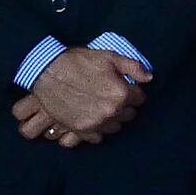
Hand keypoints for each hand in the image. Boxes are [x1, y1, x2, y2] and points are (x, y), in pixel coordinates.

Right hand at [29, 44, 147, 146]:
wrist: (46, 71)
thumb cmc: (78, 62)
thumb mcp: (109, 57)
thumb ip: (134, 67)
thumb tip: (149, 78)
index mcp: (121, 94)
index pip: (139, 98)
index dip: (132, 91)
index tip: (125, 87)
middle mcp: (111, 112)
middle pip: (129, 115)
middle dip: (124, 105)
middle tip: (112, 96)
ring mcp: (95, 123)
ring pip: (115, 127)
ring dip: (112, 119)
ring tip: (102, 107)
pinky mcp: (80, 129)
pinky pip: (97, 137)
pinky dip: (97, 129)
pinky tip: (93, 118)